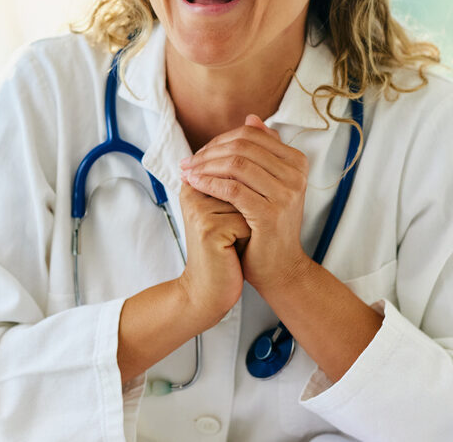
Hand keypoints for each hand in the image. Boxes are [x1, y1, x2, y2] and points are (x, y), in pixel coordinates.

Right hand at [174, 181, 250, 329]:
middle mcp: (192, 195)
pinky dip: (250, 235)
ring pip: (247, 199)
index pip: (232, 169)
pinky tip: (234, 250)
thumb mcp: (223, 215)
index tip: (236, 218)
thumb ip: (231, 188)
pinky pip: (247, 221)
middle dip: (250, 205)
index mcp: (193, 187)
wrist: (207, 291)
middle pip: (240, 182)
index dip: (247, 191)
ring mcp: (199, 211)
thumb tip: (260, 162)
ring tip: (234, 239)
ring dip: (251, 219)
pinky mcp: (209, 229)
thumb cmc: (221, 252)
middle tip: (236, 231)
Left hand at [180, 115, 311, 296]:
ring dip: (204, 166)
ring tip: (186, 173)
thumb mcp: (268, 185)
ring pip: (236, 164)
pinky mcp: (271, 213)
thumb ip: (261, 153)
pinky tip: (194, 185)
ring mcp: (286, 193)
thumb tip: (251, 117)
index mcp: (297, 162)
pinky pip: (232, 188)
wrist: (280, 268)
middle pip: (242, 146)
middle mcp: (296, 174)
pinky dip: (209, 183)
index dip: (219, 140)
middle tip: (186, 162)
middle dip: (208, 152)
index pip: (251, 135)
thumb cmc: (268, 225)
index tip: (198, 153)